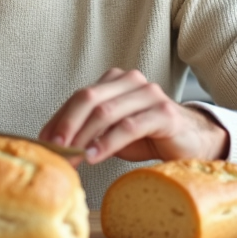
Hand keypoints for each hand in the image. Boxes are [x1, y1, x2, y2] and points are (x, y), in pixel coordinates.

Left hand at [39, 69, 229, 164]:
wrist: (193, 142)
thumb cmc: (149, 136)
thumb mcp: (113, 132)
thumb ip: (88, 130)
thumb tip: (51, 143)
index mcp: (115, 80)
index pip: (79, 97)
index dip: (58, 120)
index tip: (42, 143)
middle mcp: (131, 81)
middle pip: (88, 98)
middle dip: (66, 125)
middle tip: (53, 149)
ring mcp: (150, 95)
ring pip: (106, 112)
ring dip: (84, 137)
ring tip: (71, 157)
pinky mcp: (164, 114)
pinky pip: (129, 126)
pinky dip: (107, 142)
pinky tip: (95, 157)